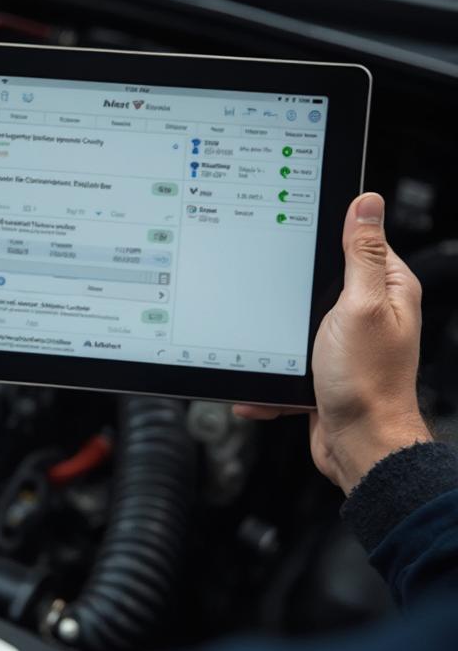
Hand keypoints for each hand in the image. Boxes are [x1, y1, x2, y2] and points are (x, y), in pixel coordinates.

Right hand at [235, 192, 430, 492]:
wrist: (358, 446)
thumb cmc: (365, 383)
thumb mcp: (359, 305)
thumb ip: (361, 255)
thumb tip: (367, 204)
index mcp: (388, 290)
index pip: (360, 244)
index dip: (327, 239)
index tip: (295, 242)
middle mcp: (371, 315)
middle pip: (321, 283)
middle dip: (291, 296)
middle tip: (276, 303)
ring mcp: (346, 345)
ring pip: (298, 324)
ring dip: (276, 341)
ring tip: (270, 351)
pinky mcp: (325, 372)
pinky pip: (288, 363)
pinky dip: (272, 376)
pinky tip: (262, 387)